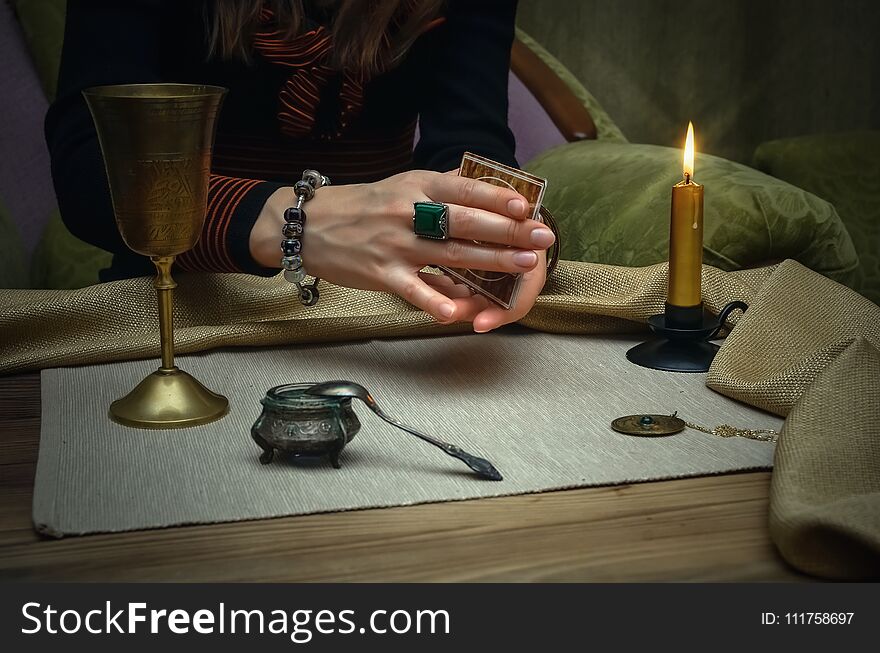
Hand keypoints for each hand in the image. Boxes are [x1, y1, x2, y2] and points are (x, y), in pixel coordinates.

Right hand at [250, 170, 554, 329]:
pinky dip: (434, 301)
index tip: (527, 205)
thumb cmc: (363, 206)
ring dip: (490, 261)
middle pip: (464, 221)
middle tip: (543, 237)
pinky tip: (457, 313)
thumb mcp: (402, 185)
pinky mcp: (381, 273)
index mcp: (416, 186)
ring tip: (524, 265)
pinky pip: (412, 290)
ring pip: (449, 254)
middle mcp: (408, 212)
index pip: (463, 187)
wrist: (309, 225)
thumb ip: (441, 188)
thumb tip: (485, 185)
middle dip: (508, 231)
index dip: (496, 196)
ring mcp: (395, 244)